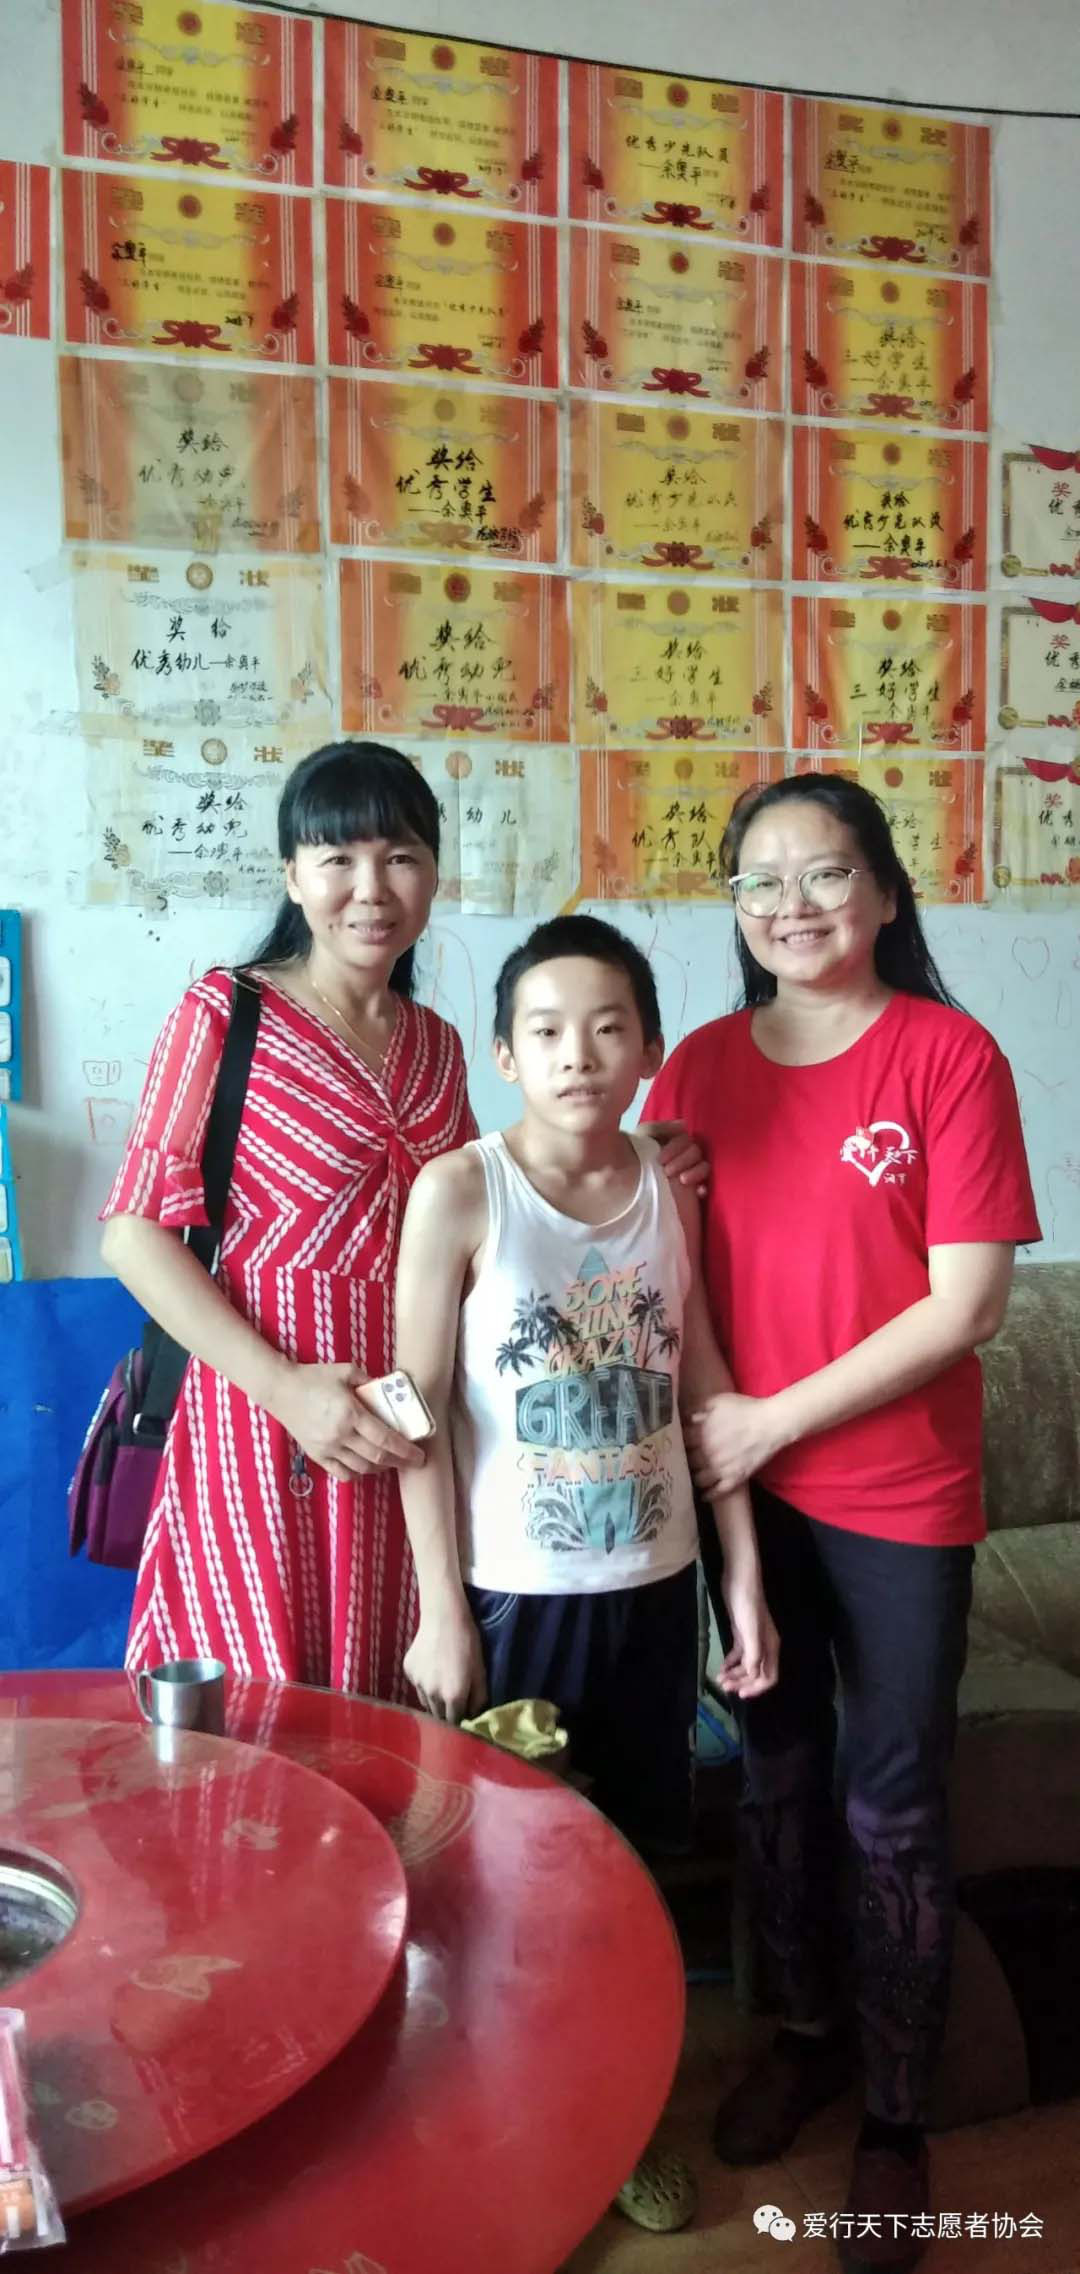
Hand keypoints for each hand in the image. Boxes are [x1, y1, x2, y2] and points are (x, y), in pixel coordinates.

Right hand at [269, 1362, 427, 1482]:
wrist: (281, 1390)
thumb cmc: (314, 1377)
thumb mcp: (346, 1371)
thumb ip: (370, 1381)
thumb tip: (389, 1391)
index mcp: (351, 1413)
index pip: (385, 1439)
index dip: (405, 1450)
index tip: (420, 1455)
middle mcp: (341, 1435)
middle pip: (377, 1458)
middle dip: (400, 1462)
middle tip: (414, 1462)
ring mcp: (328, 1448)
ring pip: (362, 1468)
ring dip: (381, 1468)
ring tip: (392, 1462)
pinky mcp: (317, 1455)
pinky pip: (342, 1473)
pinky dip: (358, 1473)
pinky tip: (366, 1466)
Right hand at [404, 1600, 487, 1722]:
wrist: (444, 1618)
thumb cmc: (467, 1643)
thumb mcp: (480, 1671)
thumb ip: (479, 1698)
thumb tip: (473, 1715)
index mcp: (453, 1696)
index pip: (455, 1721)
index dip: (460, 1719)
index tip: (463, 1713)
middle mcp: (432, 1694)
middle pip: (438, 1715)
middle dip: (446, 1712)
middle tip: (453, 1699)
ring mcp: (417, 1683)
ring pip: (426, 1701)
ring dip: (434, 1699)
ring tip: (441, 1682)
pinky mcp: (408, 1671)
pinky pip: (417, 1685)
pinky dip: (424, 1683)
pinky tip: (431, 1667)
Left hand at [640, 1119, 708, 1193]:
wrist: (623, 1182)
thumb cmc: (633, 1156)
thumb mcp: (641, 1137)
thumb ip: (658, 1128)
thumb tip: (684, 1125)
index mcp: (673, 1142)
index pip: (686, 1139)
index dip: (676, 1147)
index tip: (660, 1159)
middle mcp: (683, 1156)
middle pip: (696, 1152)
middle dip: (683, 1160)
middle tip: (666, 1171)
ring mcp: (689, 1173)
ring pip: (704, 1167)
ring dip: (696, 1172)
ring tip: (682, 1180)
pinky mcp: (692, 1191)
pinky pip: (706, 1187)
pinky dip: (704, 1188)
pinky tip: (698, 1191)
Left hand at [685, 1391, 788, 1495]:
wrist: (770, 1423)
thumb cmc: (746, 1408)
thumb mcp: (719, 1401)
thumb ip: (701, 1409)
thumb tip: (689, 1418)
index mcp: (701, 1434)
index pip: (681, 1442)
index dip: (678, 1443)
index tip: (677, 1444)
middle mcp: (707, 1454)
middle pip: (688, 1462)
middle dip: (684, 1461)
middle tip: (683, 1461)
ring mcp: (721, 1468)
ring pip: (699, 1479)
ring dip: (695, 1478)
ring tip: (693, 1476)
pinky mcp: (735, 1478)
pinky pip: (718, 1492)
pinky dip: (709, 1495)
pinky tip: (704, 1495)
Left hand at [716, 1570, 779, 1699]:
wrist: (739, 1578)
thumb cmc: (746, 1604)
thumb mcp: (750, 1631)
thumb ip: (753, 1654)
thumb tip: (753, 1676)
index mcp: (770, 1647)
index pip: (769, 1676)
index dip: (756, 1688)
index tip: (740, 1694)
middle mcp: (764, 1645)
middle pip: (757, 1673)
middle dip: (742, 1682)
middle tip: (724, 1686)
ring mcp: (753, 1639)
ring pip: (746, 1664)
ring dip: (735, 1674)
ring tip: (719, 1678)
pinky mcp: (742, 1632)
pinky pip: (739, 1654)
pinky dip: (731, 1663)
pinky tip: (722, 1667)